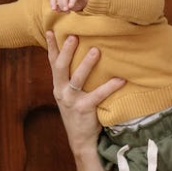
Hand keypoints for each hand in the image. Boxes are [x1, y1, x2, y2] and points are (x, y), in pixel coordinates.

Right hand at [45, 31, 123, 152]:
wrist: (80, 140)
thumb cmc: (78, 114)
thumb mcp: (70, 95)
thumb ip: (71, 79)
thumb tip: (83, 56)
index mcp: (58, 86)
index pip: (53, 63)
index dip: (51, 46)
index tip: (51, 30)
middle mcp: (61, 91)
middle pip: (60, 67)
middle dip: (66, 51)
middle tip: (74, 35)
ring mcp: (71, 101)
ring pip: (77, 79)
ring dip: (86, 64)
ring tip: (96, 51)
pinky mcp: (83, 109)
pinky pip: (97, 95)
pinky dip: (109, 86)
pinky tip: (120, 79)